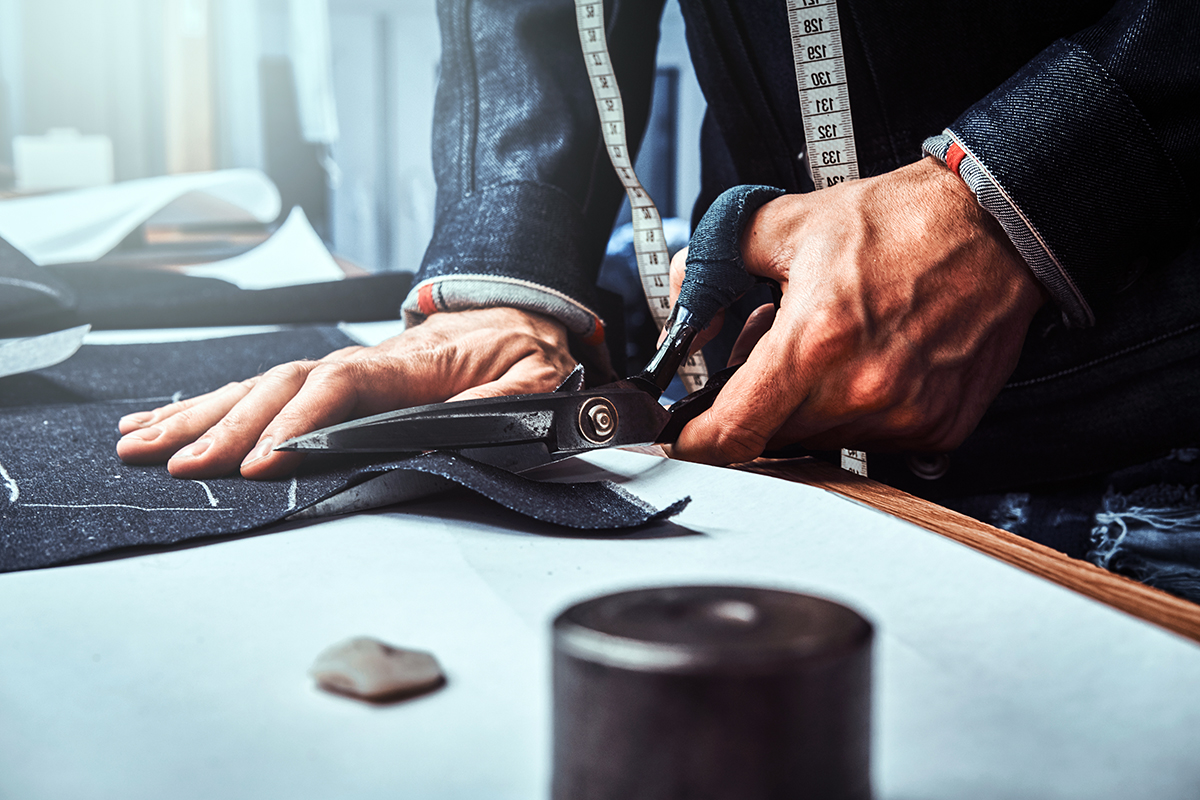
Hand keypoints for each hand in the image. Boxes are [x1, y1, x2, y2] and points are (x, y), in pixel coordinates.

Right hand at [115, 308, 575, 478]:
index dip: (298, 421)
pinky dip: (216, 404)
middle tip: (182, 466)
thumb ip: (504, 406)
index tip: (260, 460)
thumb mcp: (534, 379)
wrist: (516, 312)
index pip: (341, 387)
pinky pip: (266, 388)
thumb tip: (462, 430)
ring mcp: (343, 366)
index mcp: (411, 365)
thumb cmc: (520, 350)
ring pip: (261, 385)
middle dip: (229, 427)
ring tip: (142, 441)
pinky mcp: (333, 377)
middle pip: (283, 387)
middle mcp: (365, 361)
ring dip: (202, 413)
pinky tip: (172, 421)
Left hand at [668, 156, 1046, 464]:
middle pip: (772, 436)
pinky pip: (871, 442)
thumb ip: (715, 265)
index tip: (684, 439)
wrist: (994, 227)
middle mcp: (860, 389)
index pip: (733, 431)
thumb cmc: (901, 224)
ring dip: (809, 408)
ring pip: (819, 442)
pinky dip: (857, 412)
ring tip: (830, 349)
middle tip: (775, 354)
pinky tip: (869, 365)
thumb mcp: (788, 224)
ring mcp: (902, 415)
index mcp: (815, 340)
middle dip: (759, 403)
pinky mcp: (936, 428)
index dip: (696, 442)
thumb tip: (684, 308)